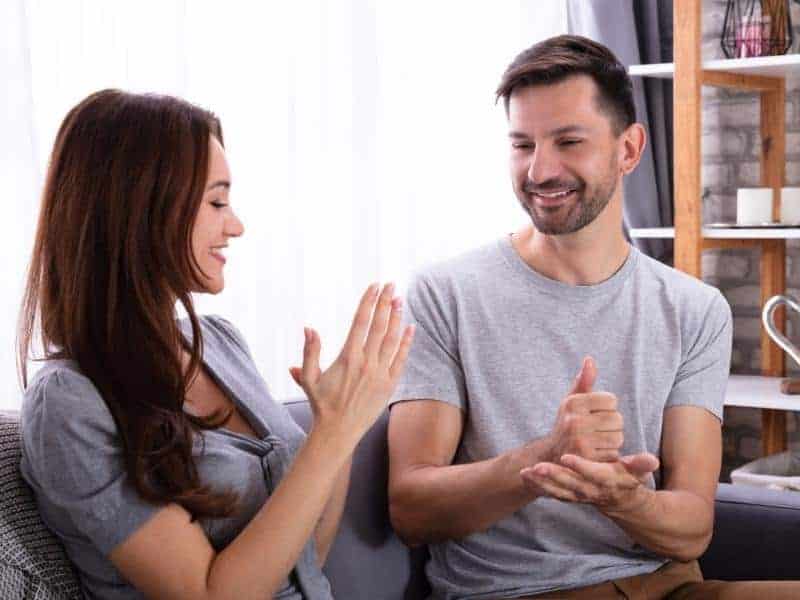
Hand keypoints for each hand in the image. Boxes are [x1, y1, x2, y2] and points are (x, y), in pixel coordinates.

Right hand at [289, 283, 414, 445]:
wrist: (338, 432)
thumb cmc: (321, 404)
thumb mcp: (308, 378)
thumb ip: (310, 351)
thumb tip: (309, 328)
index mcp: (348, 357)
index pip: (361, 321)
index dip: (369, 301)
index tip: (375, 286)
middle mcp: (366, 363)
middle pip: (380, 325)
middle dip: (386, 303)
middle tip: (391, 285)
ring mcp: (380, 374)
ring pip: (392, 340)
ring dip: (397, 318)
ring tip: (400, 299)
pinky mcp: (389, 385)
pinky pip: (401, 359)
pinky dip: (407, 342)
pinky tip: (411, 328)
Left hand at [520, 452, 659, 514]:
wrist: (620, 502)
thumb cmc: (628, 481)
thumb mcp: (636, 472)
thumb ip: (640, 464)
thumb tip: (652, 460)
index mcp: (607, 481)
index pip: (594, 475)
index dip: (581, 467)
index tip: (567, 457)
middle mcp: (591, 491)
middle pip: (571, 484)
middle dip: (554, 476)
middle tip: (538, 466)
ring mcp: (578, 496)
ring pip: (558, 490)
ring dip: (541, 482)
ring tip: (525, 472)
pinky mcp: (569, 496)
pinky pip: (552, 493)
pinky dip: (538, 486)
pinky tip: (524, 475)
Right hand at [542, 357, 622, 462]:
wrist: (551, 456)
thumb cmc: (567, 424)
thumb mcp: (571, 401)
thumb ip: (584, 381)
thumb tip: (590, 359)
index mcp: (573, 403)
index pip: (611, 400)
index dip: (607, 408)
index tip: (595, 414)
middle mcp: (575, 420)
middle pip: (617, 419)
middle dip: (611, 425)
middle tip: (597, 430)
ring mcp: (580, 441)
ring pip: (618, 437)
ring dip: (612, 441)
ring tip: (597, 442)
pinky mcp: (587, 459)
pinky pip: (614, 453)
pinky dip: (608, 455)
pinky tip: (596, 453)